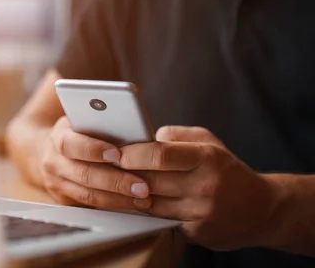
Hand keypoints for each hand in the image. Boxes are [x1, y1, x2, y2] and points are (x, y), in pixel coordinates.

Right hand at [39, 117, 152, 209]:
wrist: (51, 152)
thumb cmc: (77, 134)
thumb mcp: (83, 122)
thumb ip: (101, 126)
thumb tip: (133, 131)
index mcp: (58, 138)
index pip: (71, 144)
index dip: (93, 149)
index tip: (117, 154)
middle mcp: (53, 162)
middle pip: (84, 174)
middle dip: (116, 182)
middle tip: (142, 185)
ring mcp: (56, 184)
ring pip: (88, 195)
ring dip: (119, 198)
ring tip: (143, 197)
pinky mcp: (64, 201)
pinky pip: (90, 206)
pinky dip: (114, 205)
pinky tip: (133, 202)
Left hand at [118, 126, 278, 250]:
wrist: (261, 209)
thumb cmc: (227, 170)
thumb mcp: (208, 141)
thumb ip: (176, 135)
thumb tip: (146, 137)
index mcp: (207, 158)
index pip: (159, 155)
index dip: (131, 154)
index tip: (113, 152)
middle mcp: (205, 186)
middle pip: (150, 180)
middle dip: (125, 174)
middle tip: (107, 167)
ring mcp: (201, 213)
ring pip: (151, 204)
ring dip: (132, 194)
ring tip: (119, 183)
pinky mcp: (197, 234)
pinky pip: (161, 221)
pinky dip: (148, 211)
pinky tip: (140, 201)